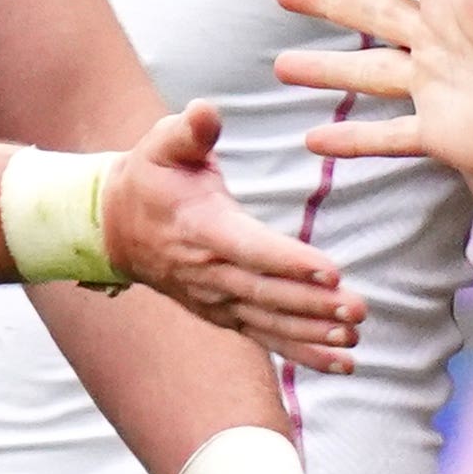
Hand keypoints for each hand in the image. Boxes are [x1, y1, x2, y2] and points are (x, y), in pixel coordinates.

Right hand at [102, 105, 363, 373]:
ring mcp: (216, 298)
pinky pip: (266, 337)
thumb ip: (190, 130)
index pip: (250, 248)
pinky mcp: (225, 314)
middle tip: (357, 310)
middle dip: (314, 305)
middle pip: (267, 293)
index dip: (289, 261)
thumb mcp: (162, 144)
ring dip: (313, 334)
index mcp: (201, 227)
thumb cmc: (151, 177)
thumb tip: (207, 110)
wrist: (115, 227)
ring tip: (354, 340)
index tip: (330, 270)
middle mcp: (209, 271)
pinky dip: (303, 353)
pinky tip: (342, 363)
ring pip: (269, 322)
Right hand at [274, 0, 472, 181]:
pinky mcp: (440, 132)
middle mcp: (437, 37)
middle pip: (369, 15)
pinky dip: (350, 140)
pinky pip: (385, 136)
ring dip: (327, 72)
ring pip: (368, 77)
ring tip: (282, 67)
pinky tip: (315, 141)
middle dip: (326, 3)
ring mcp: (436, 87)